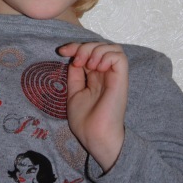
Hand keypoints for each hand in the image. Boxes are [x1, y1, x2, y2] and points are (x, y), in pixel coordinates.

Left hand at [59, 41, 128, 172]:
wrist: (94, 137)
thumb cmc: (85, 121)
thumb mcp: (74, 93)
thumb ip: (75, 75)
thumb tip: (74, 58)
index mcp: (95, 77)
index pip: (88, 52)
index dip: (75, 46)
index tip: (61, 51)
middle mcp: (105, 74)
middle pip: (99, 46)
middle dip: (84, 47)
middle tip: (77, 61)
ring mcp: (114, 76)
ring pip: (112, 48)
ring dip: (96, 50)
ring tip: (88, 65)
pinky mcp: (121, 79)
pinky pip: (119, 57)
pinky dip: (106, 56)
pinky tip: (97, 67)